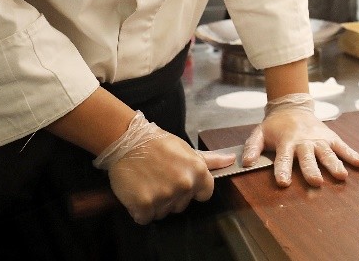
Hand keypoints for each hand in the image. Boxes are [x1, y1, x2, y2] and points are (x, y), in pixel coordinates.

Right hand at [100, 113, 235, 224]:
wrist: (127, 140)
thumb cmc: (158, 144)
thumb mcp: (186, 149)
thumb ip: (210, 160)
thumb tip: (231, 160)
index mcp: (198, 172)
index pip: (204, 195)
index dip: (192, 190)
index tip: (179, 180)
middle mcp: (184, 185)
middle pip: (181, 206)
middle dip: (171, 196)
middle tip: (159, 178)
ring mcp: (164, 196)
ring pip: (163, 213)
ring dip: (154, 203)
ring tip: (147, 182)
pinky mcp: (144, 205)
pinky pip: (144, 218)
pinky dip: (139, 210)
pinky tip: (136, 192)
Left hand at [242, 95, 358, 186]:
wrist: (292, 106)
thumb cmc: (275, 125)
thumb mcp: (259, 133)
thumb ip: (252, 147)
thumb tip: (246, 163)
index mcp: (286, 142)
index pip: (283, 158)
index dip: (283, 169)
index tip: (284, 182)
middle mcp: (303, 141)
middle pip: (308, 157)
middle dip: (312, 169)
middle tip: (317, 182)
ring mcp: (318, 139)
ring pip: (327, 152)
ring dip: (334, 164)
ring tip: (341, 176)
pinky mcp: (330, 136)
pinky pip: (342, 146)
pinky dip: (351, 154)